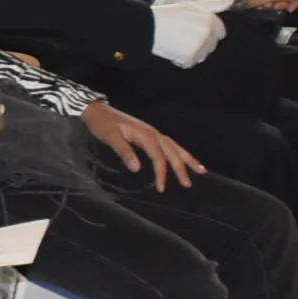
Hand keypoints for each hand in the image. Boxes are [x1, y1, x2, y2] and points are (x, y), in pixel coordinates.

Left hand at [81, 100, 203, 190]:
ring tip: (201, 170)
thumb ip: (124, 152)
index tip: (161, 188)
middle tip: (188, 184)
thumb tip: (137, 169)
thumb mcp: (110, 137)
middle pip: (172, 151)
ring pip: (175, 146)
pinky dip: (179, 152)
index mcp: (145, 134)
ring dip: (187, 158)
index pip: (158, 156)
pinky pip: (169, 144)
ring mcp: (152, 132)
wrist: (96, 110)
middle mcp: (152, 132)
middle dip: (182, 168)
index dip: (161, 172)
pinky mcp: (149, 133)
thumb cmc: (102, 124)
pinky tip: (183, 158)